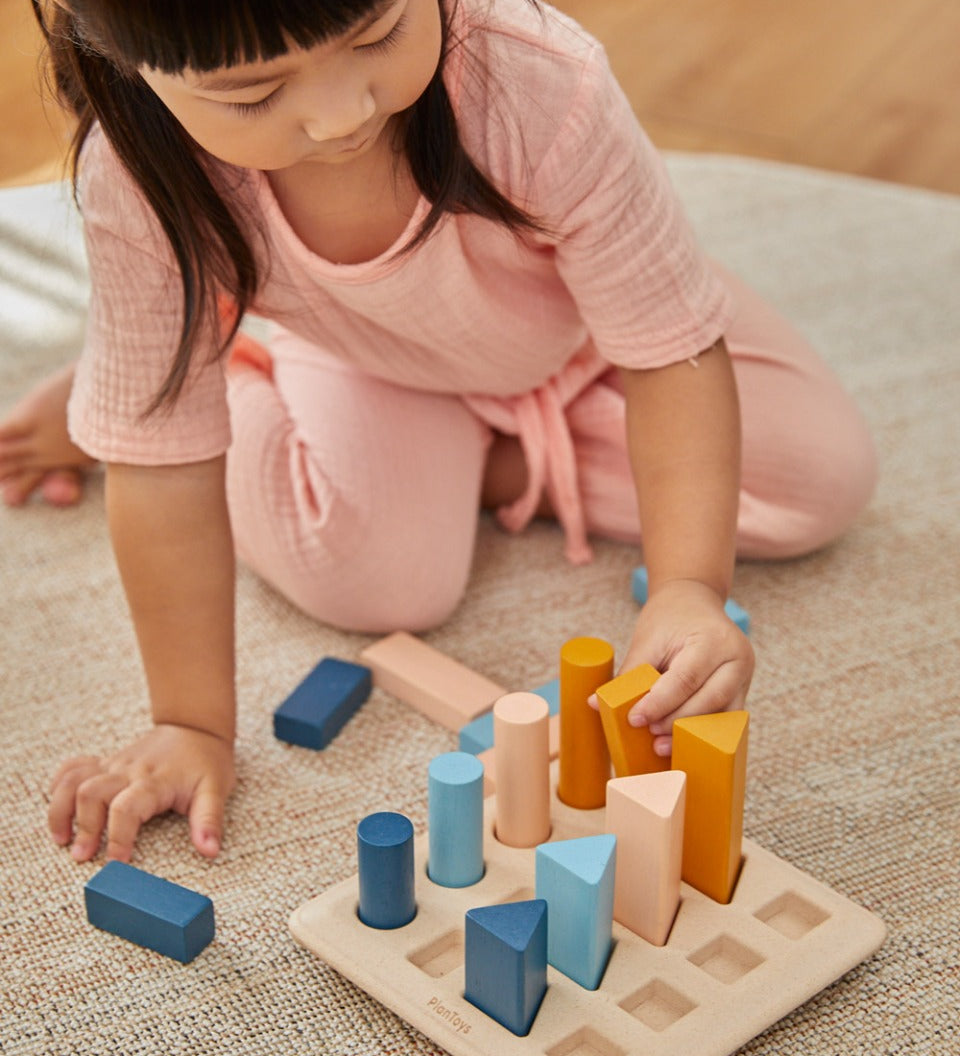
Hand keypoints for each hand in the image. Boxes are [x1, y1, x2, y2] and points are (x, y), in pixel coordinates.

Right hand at [48, 724, 235, 862]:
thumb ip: (209, 820)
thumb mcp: (216, 790)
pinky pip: (73, 768)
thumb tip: (209, 850)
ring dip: (62, 809)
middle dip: (84, 827)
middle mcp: (129, 772)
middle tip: (83, 856)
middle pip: (91, 793)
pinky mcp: (106, 763)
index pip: (127, 808)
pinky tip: (60, 808)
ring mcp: (114, 765)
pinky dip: (59, 786)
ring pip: (74, 780)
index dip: (118, 836)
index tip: (117, 862)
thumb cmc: (206, 762)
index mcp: (155, 782)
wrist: (195, 728)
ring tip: (62, 839)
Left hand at [617, 579, 754, 756]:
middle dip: (676, 723)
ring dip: (691, 734)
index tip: (635, 719)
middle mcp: (737, 658)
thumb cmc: (669, 617)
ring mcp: (745, 675)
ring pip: (722, 716)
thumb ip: (629, 674)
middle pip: (709, 700)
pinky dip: (702, 731)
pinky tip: (680, 741)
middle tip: (649, 736)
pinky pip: (725, 718)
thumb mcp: (648, 639)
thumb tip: (596, 704)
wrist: (695, 601)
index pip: (686, 678)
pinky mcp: (743, 689)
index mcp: (713, 640)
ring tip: (661, 746)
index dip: (660, 703)